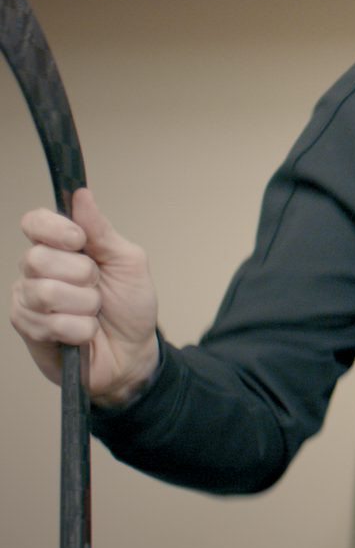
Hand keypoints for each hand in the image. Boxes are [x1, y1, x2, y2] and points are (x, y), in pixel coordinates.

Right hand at [11, 188, 159, 405]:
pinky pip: (52, 323)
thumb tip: (82, 196)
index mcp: (60, 247)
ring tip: (94, 311)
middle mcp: (37, 270)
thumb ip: (102, 232)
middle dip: (82, 274)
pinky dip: (81, 329)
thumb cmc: (130, 305)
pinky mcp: (28, 329)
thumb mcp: (128, 262)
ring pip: (46, 292)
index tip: (79, 240)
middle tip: (97, 286)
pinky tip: (85, 332)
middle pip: (38, 258)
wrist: (133, 351)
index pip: (34, 222)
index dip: (52, 228)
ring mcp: (28, 299)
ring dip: (85, 304)